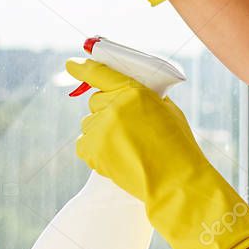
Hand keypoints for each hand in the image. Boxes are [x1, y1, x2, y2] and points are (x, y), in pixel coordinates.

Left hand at [66, 58, 248, 248]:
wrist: (175, 183)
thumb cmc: (177, 146)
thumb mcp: (166, 110)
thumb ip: (141, 96)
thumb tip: (122, 92)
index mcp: (133, 91)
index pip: (101, 73)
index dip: (83, 68)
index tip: (71, 65)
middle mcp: (113, 106)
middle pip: (96, 100)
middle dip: (107, 110)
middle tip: (127, 128)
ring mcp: (100, 128)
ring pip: (89, 123)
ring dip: (102, 131)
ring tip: (126, 147)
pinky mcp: (91, 149)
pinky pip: (83, 143)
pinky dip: (94, 149)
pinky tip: (115, 157)